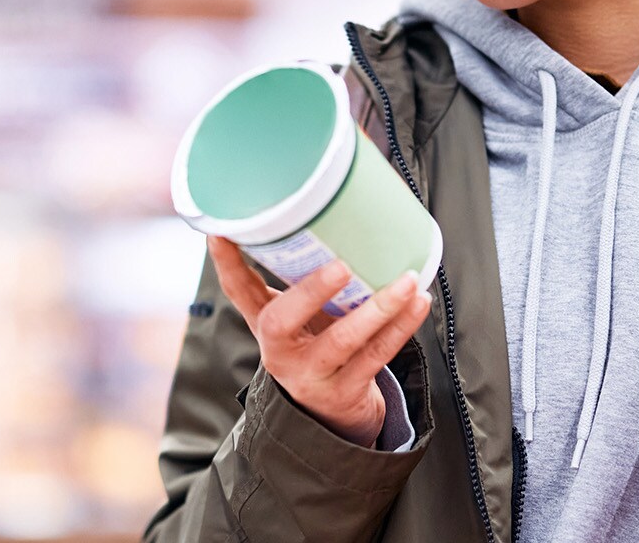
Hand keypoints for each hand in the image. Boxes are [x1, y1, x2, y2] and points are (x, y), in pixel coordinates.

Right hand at [207, 236, 432, 446]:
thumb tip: (333, 218)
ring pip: (342, 342)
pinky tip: (418, 302)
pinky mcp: (345, 392)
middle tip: (341, 266)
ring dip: (378, 308)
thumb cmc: (320, 351)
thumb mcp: (302, 321)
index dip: (226, 262)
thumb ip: (305, 282)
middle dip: (309, 291)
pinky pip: (376, 356)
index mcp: (267, 326)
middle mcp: (280, 352)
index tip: (220, 231)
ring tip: (406, 281)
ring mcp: (311, 375)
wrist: (334, 419)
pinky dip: (401, 326)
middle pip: (280, 322)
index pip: (238, 291)